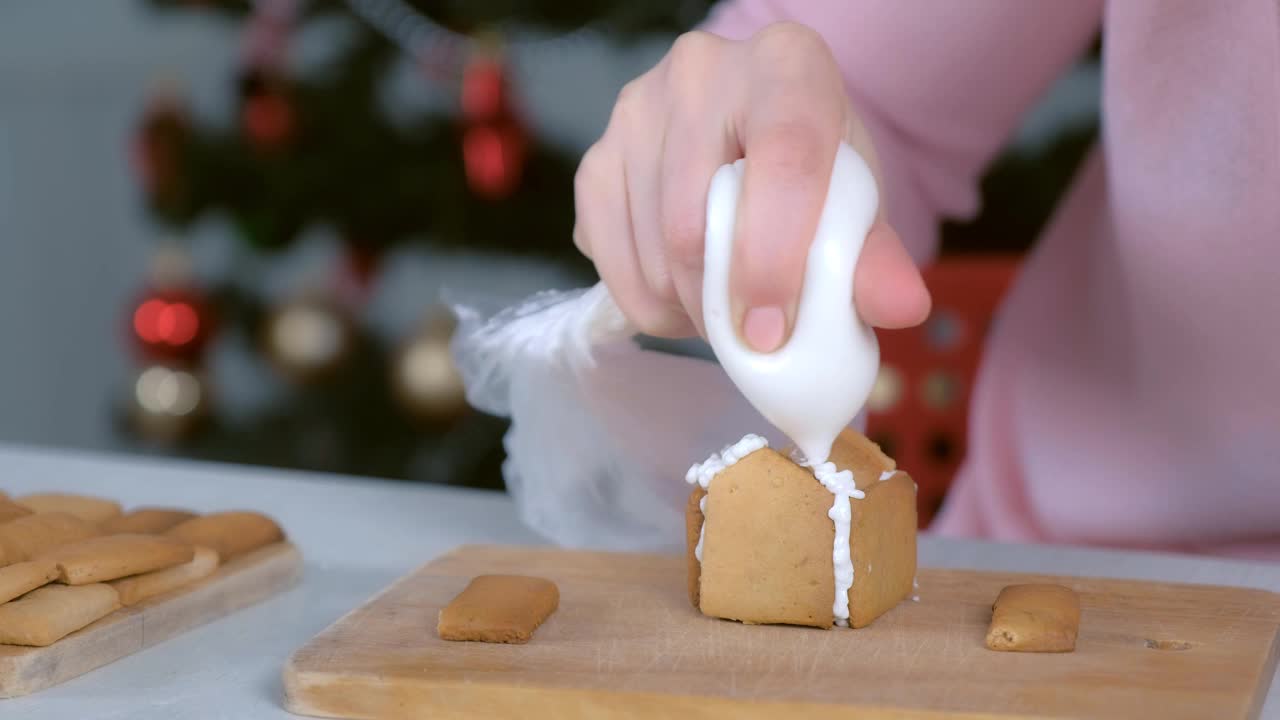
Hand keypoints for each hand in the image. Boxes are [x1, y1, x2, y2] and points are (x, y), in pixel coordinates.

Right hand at [573, 23, 930, 350]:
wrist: (752, 130)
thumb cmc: (812, 166)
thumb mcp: (853, 200)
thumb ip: (874, 256)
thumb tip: (902, 308)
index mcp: (786, 66)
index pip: (781, 160)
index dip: (774, 258)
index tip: (771, 335)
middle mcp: (700, 72)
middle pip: (694, 220)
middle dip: (722, 306)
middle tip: (754, 341)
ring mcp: (635, 113)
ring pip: (650, 251)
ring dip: (685, 312)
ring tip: (723, 313)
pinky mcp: (595, 158)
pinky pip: (609, 259)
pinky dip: (646, 302)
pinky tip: (682, 295)